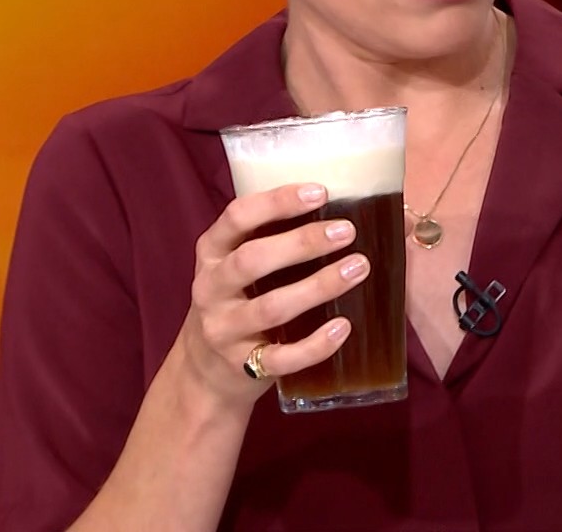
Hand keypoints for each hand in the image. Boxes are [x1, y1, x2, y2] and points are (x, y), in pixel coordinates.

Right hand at [177, 184, 368, 409]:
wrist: (204, 370)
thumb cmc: (237, 300)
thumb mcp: (237, 263)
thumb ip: (272, 237)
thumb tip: (345, 207)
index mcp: (211, 252)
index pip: (236, 217)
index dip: (277, 202)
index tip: (319, 191)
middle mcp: (211, 288)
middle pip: (252, 260)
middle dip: (302, 243)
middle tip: (347, 231)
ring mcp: (223, 329)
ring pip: (270, 308)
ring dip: (318, 287)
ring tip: (358, 269)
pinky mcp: (242, 365)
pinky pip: (281, 357)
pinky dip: (314, 345)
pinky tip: (343, 327)